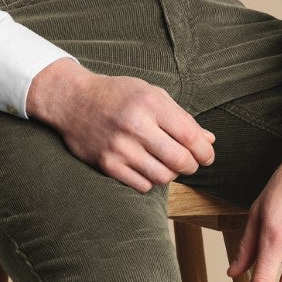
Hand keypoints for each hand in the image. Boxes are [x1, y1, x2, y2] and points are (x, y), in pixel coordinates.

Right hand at [26, 58, 215, 190]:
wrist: (73, 101)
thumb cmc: (117, 96)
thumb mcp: (152, 95)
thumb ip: (181, 118)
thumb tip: (209, 140)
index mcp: (151, 103)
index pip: (191, 137)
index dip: (205, 151)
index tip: (206, 156)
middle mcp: (136, 125)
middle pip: (180, 161)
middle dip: (192, 166)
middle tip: (190, 163)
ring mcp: (120, 147)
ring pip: (163, 177)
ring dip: (171, 174)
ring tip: (167, 164)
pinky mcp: (107, 164)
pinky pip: (142, 185)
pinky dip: (151, 181)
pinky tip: (146, 168)